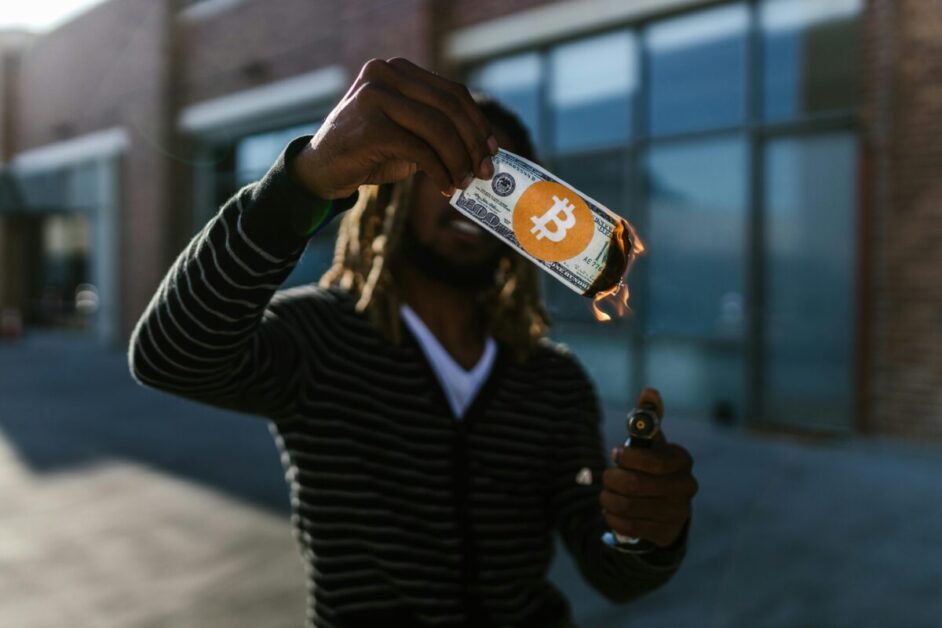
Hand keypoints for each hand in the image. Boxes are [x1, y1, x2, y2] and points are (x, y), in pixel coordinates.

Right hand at [292, 57, 498, 199]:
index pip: (452, 93)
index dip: (477, 122)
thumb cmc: (368, 152)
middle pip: (449, 108)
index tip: (492, 149)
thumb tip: (481, 151)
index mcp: (397, 70)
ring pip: (437, 129)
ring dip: (458, 161)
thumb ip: (436, 131)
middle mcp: (385, 74)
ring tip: (464, 182)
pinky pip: (420, 151)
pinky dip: (440, 172)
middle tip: (485, 171)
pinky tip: (446, 187)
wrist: (321, 169)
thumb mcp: (406, 133)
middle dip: (473, 143)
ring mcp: (375, 97)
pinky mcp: (371, 126)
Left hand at [601, 388, 697, 547]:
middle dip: (613, 480)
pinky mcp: (667, 533)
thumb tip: (649, 391)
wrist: (663, 505)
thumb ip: (647, 417)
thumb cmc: (651, 466)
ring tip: (606, 495)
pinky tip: (612, 511)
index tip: (615, 455)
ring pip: (630, 506)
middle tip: (606, 478)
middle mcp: (686, 487)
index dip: (628, 459)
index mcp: (682, 460)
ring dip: (609, 499)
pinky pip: (630, 526)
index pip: (654, 462)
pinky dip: (613, 517)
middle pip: (637, 485)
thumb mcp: (650, 442)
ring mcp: (679, 512)